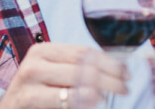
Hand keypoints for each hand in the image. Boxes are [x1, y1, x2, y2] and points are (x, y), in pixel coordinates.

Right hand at [0, 44, 127, 107]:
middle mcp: (35, 62)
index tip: (126, 71)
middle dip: (110, 77)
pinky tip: (96, 102)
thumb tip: (117, 70)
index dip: (109, 61)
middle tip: (126, 87)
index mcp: (43, 51)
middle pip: (82, 65)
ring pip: (75, 82)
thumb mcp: (54, 76)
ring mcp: (28, 80)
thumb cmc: (37, 94)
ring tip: (116, 94)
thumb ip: (77, 70)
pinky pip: (63, 100)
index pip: (84, 52)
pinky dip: (83, 101)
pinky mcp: (27, 98)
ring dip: (101, 90)